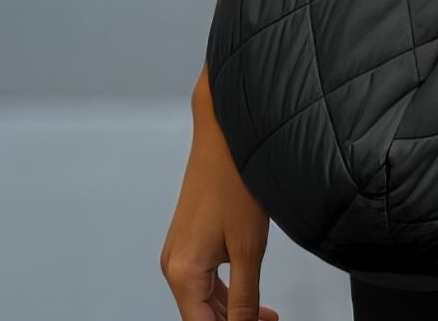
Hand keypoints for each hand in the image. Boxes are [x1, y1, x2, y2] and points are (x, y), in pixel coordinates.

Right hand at [160, 98, 278, 319]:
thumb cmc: (236, 182)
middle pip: (199, 316)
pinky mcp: (188, 237)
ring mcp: (178, 249)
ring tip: (266, 314)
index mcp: (181, 272)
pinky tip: (247, 291)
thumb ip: (243, 297)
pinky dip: (224, 290)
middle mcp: (172, 264)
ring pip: (201, 298)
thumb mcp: (247, 248)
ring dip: (230, 311)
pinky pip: (202, 277)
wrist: (226, 134)